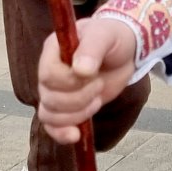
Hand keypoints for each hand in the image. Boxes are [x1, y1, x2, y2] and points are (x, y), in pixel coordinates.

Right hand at [36, 15, 138, 142]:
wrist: (123, 51)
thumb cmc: (112, 37)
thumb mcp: (106, 35)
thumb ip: (92, 48)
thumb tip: (81, 70)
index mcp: (53, 50)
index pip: (48, 75)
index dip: (70, 82)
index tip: (92, 75)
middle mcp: (49, 72)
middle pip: (50, 98)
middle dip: (79, 98)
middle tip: (99, 84)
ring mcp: (55, 91)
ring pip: (50, 115)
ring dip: (77, 114)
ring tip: (97, 99)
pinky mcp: (66, 107)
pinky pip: (52, 126)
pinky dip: (62, 134)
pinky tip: (76, 135)